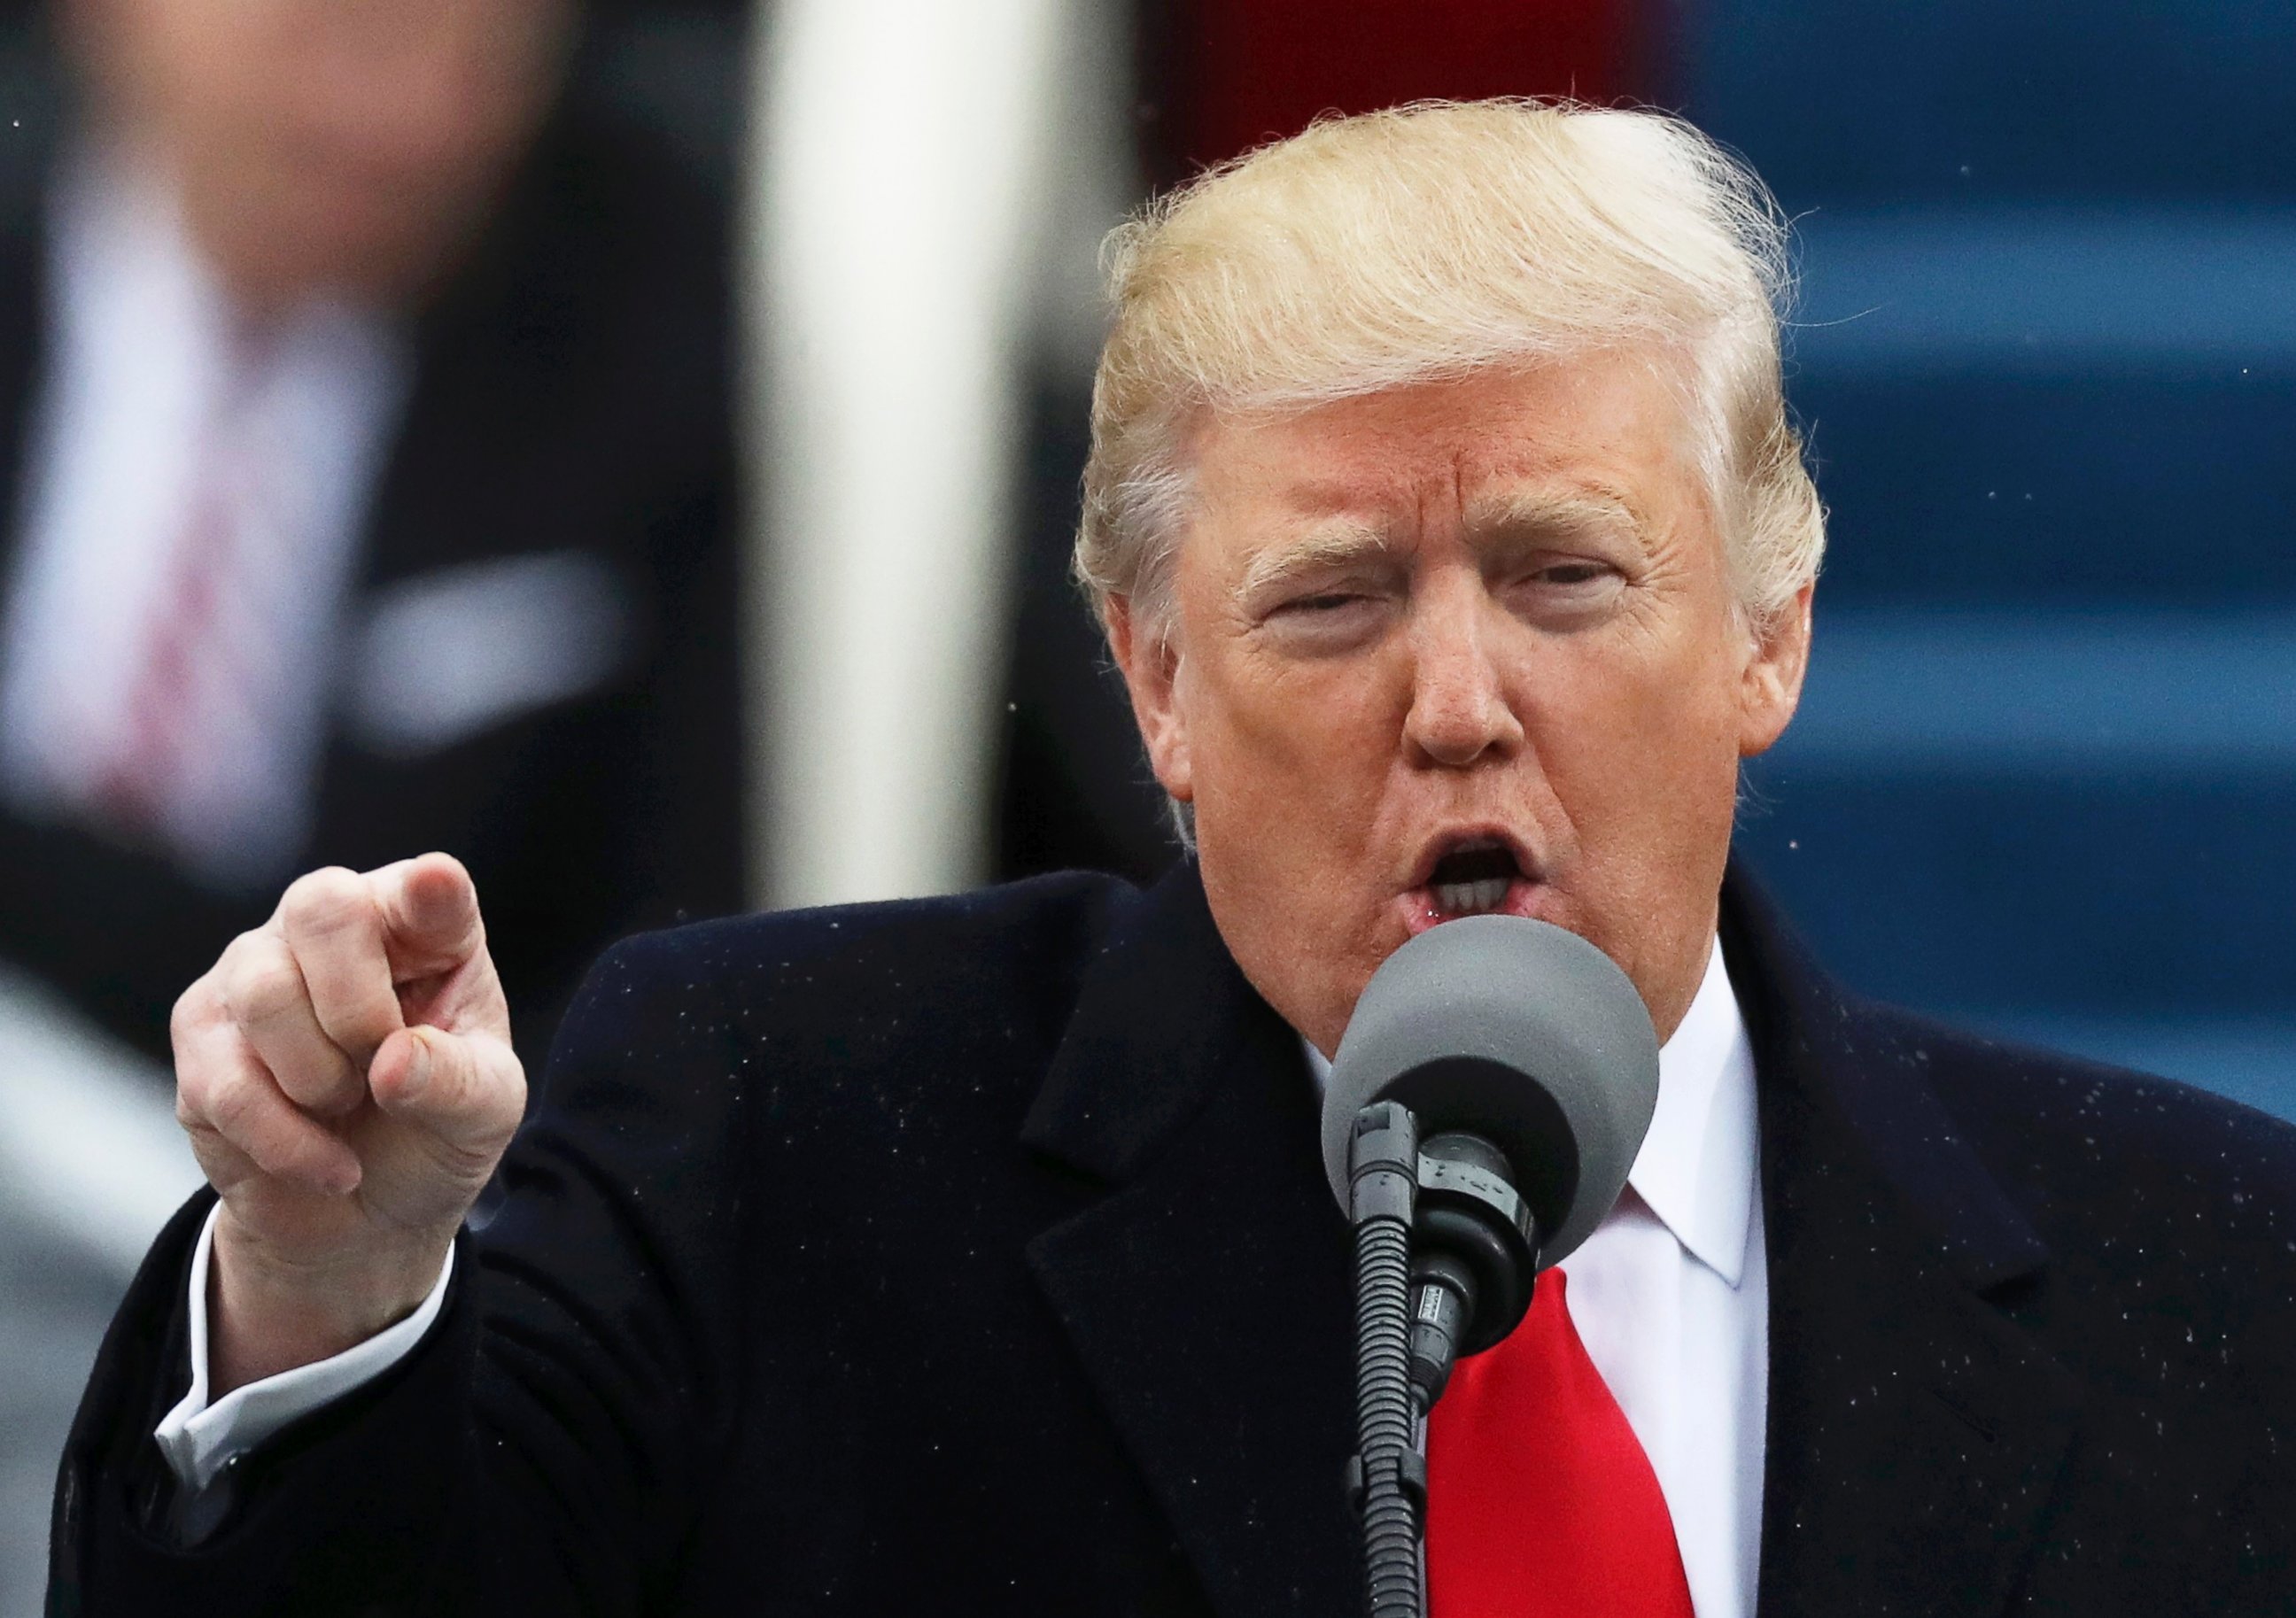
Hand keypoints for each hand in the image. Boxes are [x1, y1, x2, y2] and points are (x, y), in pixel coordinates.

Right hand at [172, 853, 523, 1393]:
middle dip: (357, 1006)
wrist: (366, 1211)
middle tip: (381, 1066)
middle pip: (320, 908)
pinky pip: (228, 1084)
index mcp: (422, 929)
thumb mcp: (481, 1114)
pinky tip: (329, 1164)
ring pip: (265, 992)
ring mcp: (253, 974)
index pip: (426, 889)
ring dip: (319, 1077)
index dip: (428, 889)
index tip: (435, 887)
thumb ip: (456, 1083)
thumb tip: (393, 1062)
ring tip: (349, 1106)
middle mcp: (330, 929)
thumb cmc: (434, 1128)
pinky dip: (289, 1143)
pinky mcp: (200, 1039)